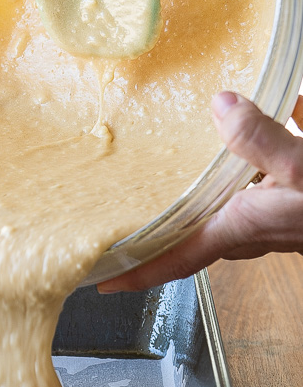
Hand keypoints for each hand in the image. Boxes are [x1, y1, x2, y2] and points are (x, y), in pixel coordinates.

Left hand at [97, 92, 302, 292]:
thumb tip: (218, 106)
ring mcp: (271, 224)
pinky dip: (231, 178)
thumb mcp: (301, 163)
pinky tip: (236, 148)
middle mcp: (251, 231)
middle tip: (122, 216)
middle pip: (191, 236)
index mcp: (242, 225)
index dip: (139, 271)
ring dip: (192, 203)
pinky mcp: (286, 209)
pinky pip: (246, 197)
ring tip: (164, 178)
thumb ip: (259, 138)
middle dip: (158, 231)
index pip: (178, 258)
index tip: (104, 281)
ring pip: (217, 217)